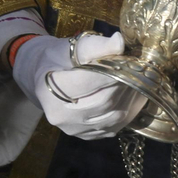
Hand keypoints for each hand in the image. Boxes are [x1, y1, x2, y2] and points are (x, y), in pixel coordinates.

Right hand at [11, 32, 147, 139]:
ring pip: (115, 116)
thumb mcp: (70, 47)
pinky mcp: (87, 135)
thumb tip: (120, 42)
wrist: (41, 79)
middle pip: (105, 100)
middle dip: (125, 83)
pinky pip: (116, 126)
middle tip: (136, 68)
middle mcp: (61, 116)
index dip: (113, 70)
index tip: (128, 59)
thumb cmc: (55, 59)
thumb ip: (95, 46)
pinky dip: (129, 110)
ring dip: (131, 97)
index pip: (89, 81)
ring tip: (137, 79)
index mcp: (51, 91)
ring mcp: (74, 129)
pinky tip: (133, 94)